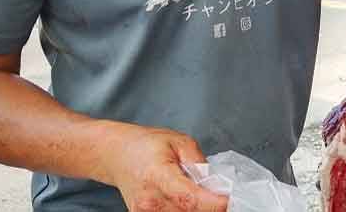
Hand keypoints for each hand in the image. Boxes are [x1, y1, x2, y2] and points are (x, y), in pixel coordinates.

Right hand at [96, 123, 227, 211]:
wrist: (117, 154)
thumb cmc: (146, 145)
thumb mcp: (179, 141)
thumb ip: (199, 162)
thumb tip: (216, 182)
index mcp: (157, 176)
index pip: (188, 198)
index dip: (212, 203)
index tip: (229, 199)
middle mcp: (149, 200)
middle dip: (210, 205)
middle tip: (217, 191)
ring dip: (197, 208)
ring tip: (197, 191)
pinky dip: (186, 211)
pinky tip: (185, 199)